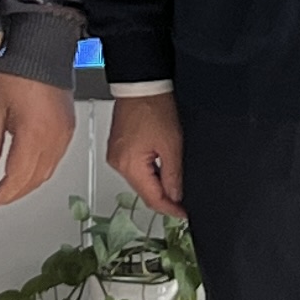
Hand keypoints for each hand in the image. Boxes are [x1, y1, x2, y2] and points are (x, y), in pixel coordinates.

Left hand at [0, 69, 73, 209]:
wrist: (42, 51)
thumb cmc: (19, 73)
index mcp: (34, 136)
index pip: (17, 179)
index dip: (1, 196)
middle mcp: (53, 139)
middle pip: (34, 181)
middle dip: (14, 195)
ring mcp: (63, 135)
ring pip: (47, 173)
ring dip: (27, 185)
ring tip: (9, 189)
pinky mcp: (67, 129)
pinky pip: (55, 160)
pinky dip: (40, 171)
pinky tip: (28, 170)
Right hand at [105, 92, 184, 214]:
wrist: (142, 85)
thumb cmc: (153, 106)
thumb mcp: (172, 145)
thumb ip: (174, 175)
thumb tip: (176, 195)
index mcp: (129, 165)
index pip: (151, 198)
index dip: (170, 209)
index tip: (183, 214)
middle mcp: (118, 163)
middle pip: (144, 191)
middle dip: (164, 197)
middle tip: (183, 202)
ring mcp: (116, 156)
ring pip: (140, 181)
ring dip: (157, 184)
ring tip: (175, 184)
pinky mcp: (119, 148)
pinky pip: (135, 168)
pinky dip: (149, 172)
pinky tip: (161, 169)